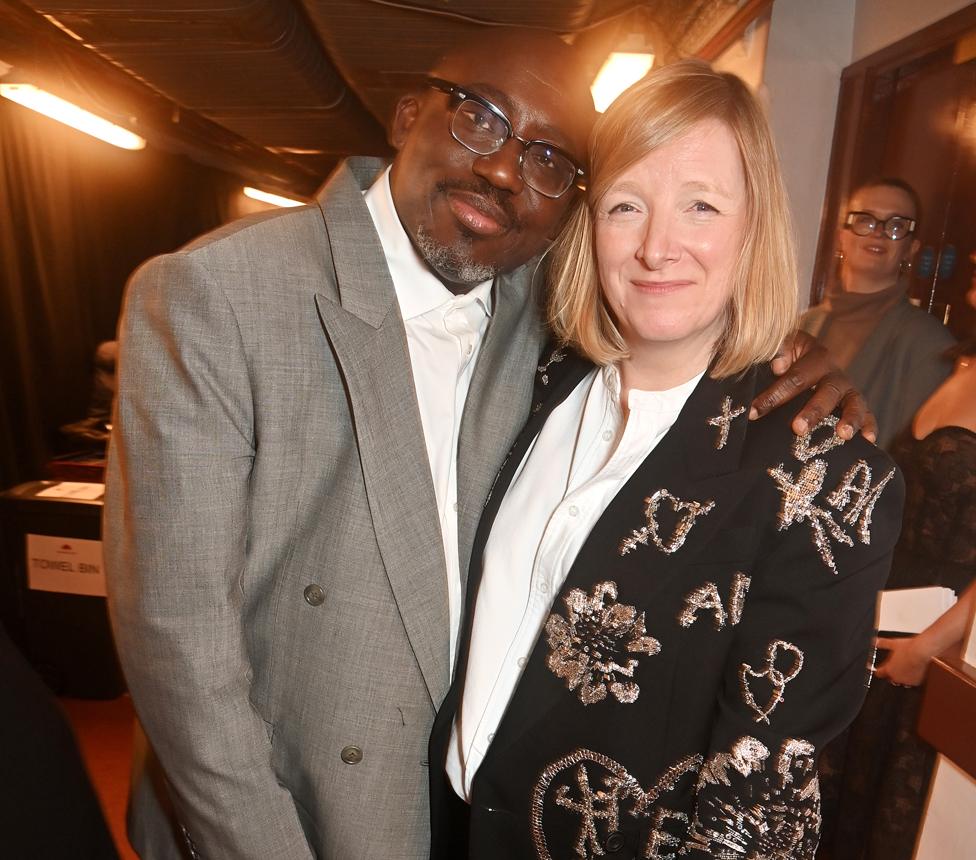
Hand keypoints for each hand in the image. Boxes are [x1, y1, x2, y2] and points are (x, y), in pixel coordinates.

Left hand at [749, 331, 877, 442]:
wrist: (812, 355)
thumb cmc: (791, 356)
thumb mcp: (785, 344)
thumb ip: (780, 349)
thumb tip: (778, 365)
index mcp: (816, 358)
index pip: (795, 377)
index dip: (774, 395)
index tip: (755, 412)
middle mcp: (835, 375)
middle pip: (826, 393)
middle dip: (813, 412)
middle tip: (798, 429)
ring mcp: (848, 391)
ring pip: (853, 403)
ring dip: (849, 419)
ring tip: (842, 435)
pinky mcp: (857, 405)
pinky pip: (868, 415)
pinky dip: (870, 427)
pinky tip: (868, 440)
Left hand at [874, 636, 929, 686]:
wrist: (924, 652)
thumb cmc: (910, 648)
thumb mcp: (894, 643)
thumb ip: (883, 643)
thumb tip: (875, 641)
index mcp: (889, 669)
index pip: (879, 673)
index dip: (878, 671)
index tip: (879, 669)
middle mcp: (897, 677)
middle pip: (890, 678)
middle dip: (891, 673)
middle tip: (896, 665)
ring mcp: (907, 681)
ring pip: (901, 680)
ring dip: (902, 675)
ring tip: (906, 665)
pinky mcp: (917, 682)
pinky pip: (912, 681)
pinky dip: (912, 677)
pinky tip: (913, 669)